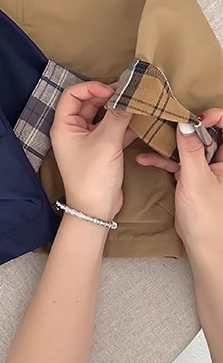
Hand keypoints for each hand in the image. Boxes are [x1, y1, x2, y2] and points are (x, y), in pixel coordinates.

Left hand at [50, 82, 133, 221]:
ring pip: (100, 116)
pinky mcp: (99, 149)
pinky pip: (110, 129)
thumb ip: (118, 116)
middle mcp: (71, 130)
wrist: (95, 209)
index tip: (112, 89)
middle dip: (106, 96)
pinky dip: (122, 124)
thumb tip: (129, 96)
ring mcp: (85, 140)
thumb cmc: (93, 176)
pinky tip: (138, 121)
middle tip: (127, 93)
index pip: (72, 95)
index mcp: (64, 125)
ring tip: (135, 103)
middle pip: (87, 103)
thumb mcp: (107, 142)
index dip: (91, 87)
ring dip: (116, 110)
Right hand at [158, 109, 222, 264]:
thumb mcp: (196, 179)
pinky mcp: (191, 177)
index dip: (215, 119)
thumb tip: (186, 124)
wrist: (201, 246)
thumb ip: (191, 151)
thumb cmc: (207, 217)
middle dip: (186, 127)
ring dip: (169, 144)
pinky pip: (176, 162)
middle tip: (167, 120)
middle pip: (206, 135)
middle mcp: (220, 163)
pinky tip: (146, 158)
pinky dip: (162, 159)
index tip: (196, 116)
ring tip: (152, 136)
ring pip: (188, 147)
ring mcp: (205, 169)